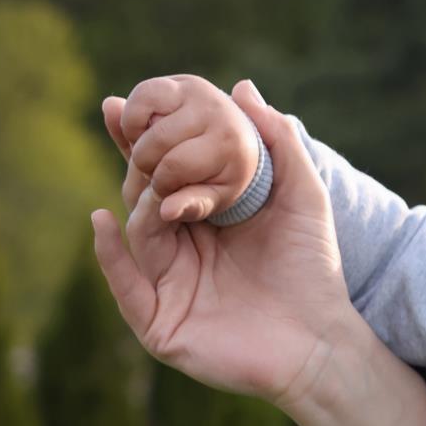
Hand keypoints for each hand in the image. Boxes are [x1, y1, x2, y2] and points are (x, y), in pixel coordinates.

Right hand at [91, 81, 354, 406]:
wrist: (321, 340)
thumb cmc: (314, 269)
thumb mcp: (302, 195)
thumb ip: (277, 141)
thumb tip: (242, 86)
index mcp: (207, 221)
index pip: (168, 175)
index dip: (145, 142)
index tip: (123, 103)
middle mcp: (182, 251)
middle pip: (145, 199)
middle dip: (137, 163)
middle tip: (125, 125)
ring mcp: (168, 288)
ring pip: (139, 235)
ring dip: (141, 202)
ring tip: (150, 178)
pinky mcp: (161, 325)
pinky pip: (126, 288)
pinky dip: (111, 256)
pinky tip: (103, 221)